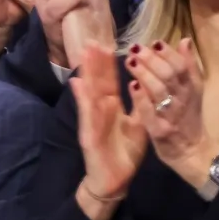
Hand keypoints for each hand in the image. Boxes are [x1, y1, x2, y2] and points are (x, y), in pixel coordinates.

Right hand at [69, 43, 146, 219]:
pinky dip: (82, 98)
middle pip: (98, 82)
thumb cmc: (124, 153)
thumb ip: (138, 106)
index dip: (110, 64)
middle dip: (96, 62)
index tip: (110, 44)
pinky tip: (77, 83)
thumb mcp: (137, 126)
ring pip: (90, 92)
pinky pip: (87, 113)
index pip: (111, 82)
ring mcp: (93, 120)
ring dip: (87, 73)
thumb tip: (140, 85)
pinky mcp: (89, 133)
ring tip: (85, 53)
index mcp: (112, 108)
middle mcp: (100, 110)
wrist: (114, 180)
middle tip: (94, 40)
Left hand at [129, 38, 218, 190]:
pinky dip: (141, 98)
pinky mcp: (159, 130)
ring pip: (159, 90)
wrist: (192, 153)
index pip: (182, 66)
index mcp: (190, 89)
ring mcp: (171, 115)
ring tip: (131, 61)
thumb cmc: (188, 118)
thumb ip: (188, 66)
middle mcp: (183, 100)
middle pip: (169, 75)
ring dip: (144, 74)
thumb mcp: (194, 91)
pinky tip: (132, 86)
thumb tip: (185, 40)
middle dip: (152, 59)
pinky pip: (150, 112)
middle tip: (136, 48)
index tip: (154, 42)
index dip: (168, 53)